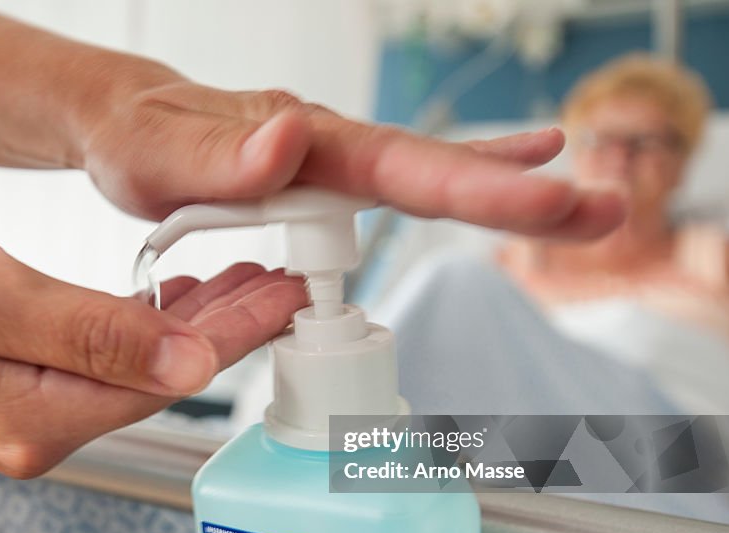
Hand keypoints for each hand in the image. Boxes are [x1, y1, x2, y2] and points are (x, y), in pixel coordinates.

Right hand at [0, 208, 305, 476]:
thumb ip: (87, 333)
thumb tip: (183, 365)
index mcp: (35, 415)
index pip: (168, 379)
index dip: (237, 336)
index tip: (288, 297)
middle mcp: (38, 430)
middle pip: (163, 381)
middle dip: (231, 332)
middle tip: (284, 284)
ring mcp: (29, 415)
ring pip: (139, 371)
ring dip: (195, 328)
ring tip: (246, 285)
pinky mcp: (19, 389)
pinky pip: (105, 363)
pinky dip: (148, 329)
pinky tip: (171, 303)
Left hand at [81, 79, 624, 234]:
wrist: (127, 127)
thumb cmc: (138, 140)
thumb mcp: (154, 155)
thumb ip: (216, 154)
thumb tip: (287, 139)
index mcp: (299, 140)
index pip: (395, 166)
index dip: (467, 184)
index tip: (539, 197)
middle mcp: (328, 143)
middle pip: (434, 169)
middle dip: (518, 193)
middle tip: (601, 209)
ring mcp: (334, 159)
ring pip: (432, 174)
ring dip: (512, 191)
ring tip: (586, 206)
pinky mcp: (330, 179)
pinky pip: (405, 178)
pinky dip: (467, 169)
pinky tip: (515, 166)